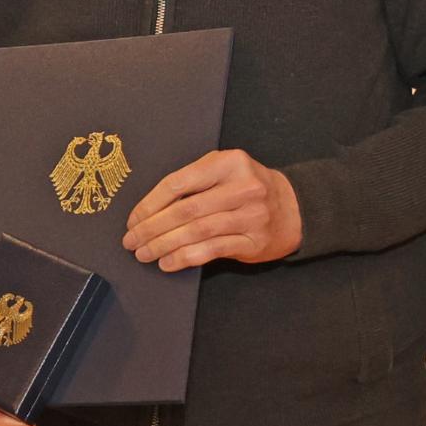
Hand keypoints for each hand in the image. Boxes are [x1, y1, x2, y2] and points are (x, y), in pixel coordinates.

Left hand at [123, 149, 301, 271]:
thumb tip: (149, 210)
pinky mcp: (253, 241)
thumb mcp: (226, 171)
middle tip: (131, 240)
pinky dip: (184, 258)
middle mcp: (242, 187)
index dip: (150, 204)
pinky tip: (167, 263)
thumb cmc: (248, 188)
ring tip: (144, 254)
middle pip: (185, 210)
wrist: (294, 209)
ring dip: (163, 245)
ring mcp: (250, 216)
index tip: (133, 219)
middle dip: (152, 228)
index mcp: (229, 163)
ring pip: (196, 232)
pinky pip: (211, 250)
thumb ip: (194, 181)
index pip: (178, 183)